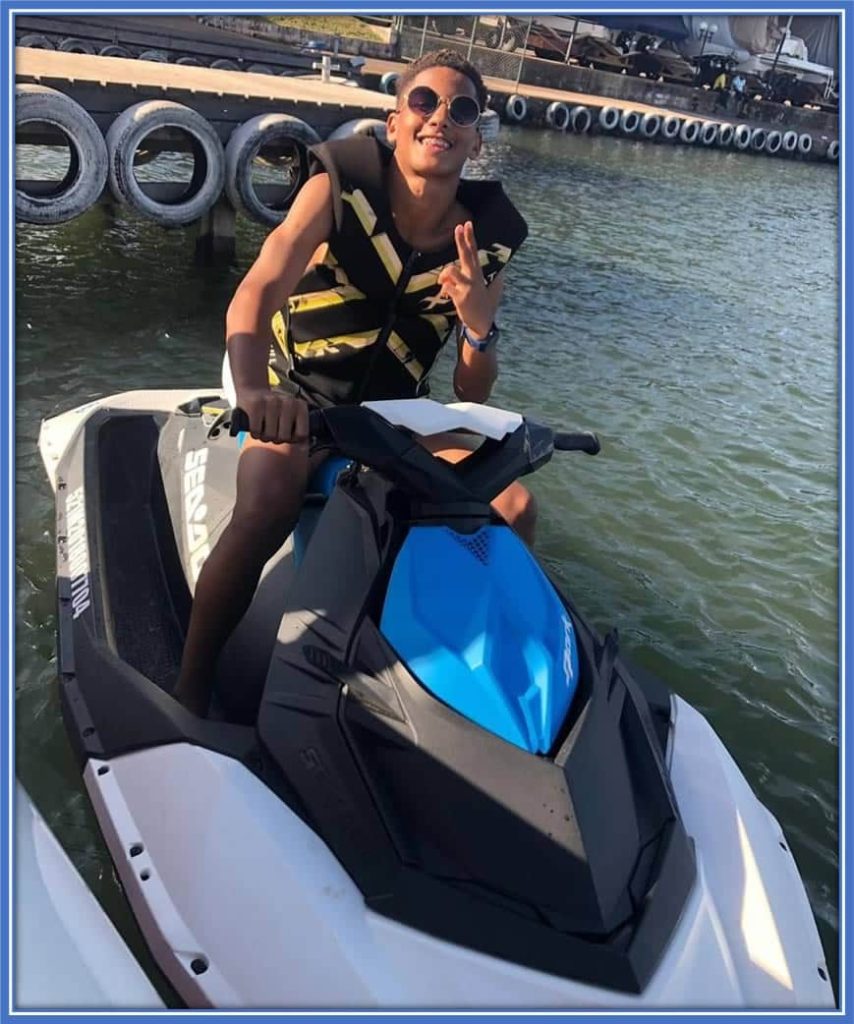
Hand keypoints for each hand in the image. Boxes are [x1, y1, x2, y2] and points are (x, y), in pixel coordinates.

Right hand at [235, 386, 308, 445]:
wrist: (253, 392)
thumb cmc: (275, 411)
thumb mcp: (291, 417)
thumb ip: (299, 432)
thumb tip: (303, 449)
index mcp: (300, 406)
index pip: (301, 435)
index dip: (293, 440)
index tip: (287, 433)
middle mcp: (288, 402)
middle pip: (284, 437)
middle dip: (276, 439)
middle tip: (273, 430)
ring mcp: (272, 402)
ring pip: (270, 436)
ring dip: (264, 437)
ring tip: (264, 427)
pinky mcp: (256, 404)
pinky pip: (256, 431)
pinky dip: (255, 433)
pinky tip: (256, 425)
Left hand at [437, 221, 494, 338]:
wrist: (482, 324)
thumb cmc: (484, 306)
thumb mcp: (491, 290)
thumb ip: (490, 278)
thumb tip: (503, 270)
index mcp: (478, 274)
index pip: (474, 252)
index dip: (470, 237)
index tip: (467, 223)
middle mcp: (474, 278)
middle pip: (466, 255)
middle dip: (461, 240)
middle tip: (458, 227)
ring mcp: (467, 287)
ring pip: (451, 270)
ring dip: (444, 275)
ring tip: (443, 282)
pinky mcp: (461, 298)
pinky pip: (446, 287)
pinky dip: (443, 290)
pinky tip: (445, 296)